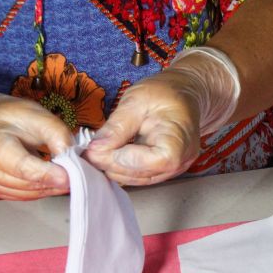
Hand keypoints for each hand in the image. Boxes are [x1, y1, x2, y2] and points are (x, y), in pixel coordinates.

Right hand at [0, 72, 71, 199]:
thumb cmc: (10, 116)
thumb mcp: (38, 115)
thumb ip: (57, 135)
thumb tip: (71, 160)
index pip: (20, 165)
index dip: (46, 174)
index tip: (68, 177)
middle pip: (24, 183)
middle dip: (53, 182)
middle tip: (75, 176)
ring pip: (25, 193)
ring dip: (49, 188)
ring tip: (66, 176)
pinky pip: (21, 196)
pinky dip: (39, 191)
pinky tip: (50, 181)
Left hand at [85, 47, 239, 185]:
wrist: (182, 94)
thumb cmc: (165, 93)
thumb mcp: (136, 101)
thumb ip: (117, 127)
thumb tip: (96, 149)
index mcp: (179, 140)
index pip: (154, 161)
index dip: (124, 159)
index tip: (99, 148)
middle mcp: (182, 160)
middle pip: (144, 174)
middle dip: (113, 164)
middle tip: (89, 151)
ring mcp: (175, 168)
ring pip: (140, 179)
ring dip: (115, 169)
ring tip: (96, 153)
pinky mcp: (165, 169)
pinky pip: (142, 176)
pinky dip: (123, 169)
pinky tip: (109, 156)